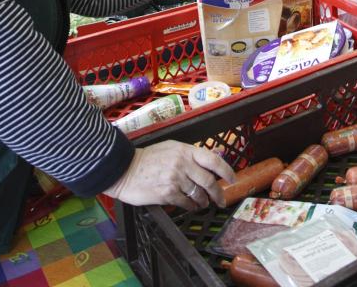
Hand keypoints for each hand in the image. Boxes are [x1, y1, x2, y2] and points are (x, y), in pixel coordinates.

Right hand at [104, 140, 233, 210]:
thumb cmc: (147, 159)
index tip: (232, 179)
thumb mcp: (170, 149)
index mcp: (185, 151)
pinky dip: (191, 207)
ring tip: (203, 203)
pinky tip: (191, 207)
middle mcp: (182, 164)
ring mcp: (175, 179)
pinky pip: (186, 203)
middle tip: (221, 200)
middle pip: (209, 180)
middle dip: (218, 193)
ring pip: (199, 194)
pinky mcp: (167, 194)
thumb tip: (206, 165)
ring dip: (203, 201)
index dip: (226, 170)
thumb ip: (188, 155)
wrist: (124, 170)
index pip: (213, 160)